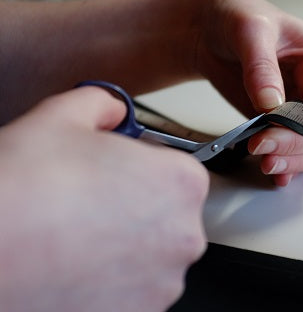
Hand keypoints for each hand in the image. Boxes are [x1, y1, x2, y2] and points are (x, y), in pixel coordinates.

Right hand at [0, 86, 207, 311]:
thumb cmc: (23, 188)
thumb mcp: (64, 116)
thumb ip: (103, 104)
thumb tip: (112, 108)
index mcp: (182, 182)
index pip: (174, 170)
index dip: (139, 168)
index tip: (114, 174)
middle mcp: (184, 235)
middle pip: (165, 215)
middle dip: (134, 209)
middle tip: (87, 206)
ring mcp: (163, 283)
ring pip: (150, 257)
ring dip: (123, 248)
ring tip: (76, 238)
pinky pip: (132, 292)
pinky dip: (111, 283)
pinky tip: (76, 268)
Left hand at [193, 0, 302, 185]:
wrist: (211, 30)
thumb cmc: (239, 17)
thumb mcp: (250, 31)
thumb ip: (261, 66)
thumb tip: (272, 105)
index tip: (282, 127)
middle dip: (299, 145)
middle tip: (264, 149)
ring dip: (293, 160)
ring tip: (265, 162)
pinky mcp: (282, 124)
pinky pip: (291, 150)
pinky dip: (286, 164)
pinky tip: (275, 174)